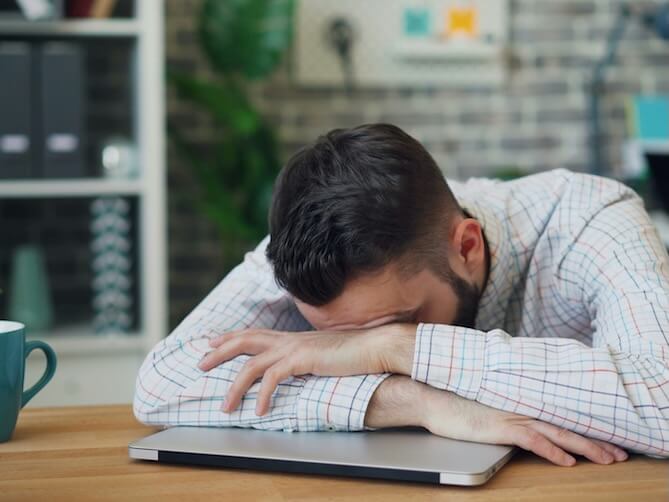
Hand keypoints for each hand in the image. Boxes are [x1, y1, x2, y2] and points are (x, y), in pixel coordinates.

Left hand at [198, 324, 415, 415]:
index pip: (255, 333)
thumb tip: (299, 367)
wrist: (374, 347)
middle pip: (244, 340)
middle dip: (219, 352)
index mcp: (293, 337)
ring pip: (251, 363)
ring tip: (226, 406)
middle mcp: (289, 339)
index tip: (212, 343)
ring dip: (235, 386)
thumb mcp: (324, 354)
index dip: (231, 337)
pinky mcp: (302, 360)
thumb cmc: (354, 352)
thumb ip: (307, 358)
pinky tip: (260, 410)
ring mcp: (294, 348)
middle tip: (200, 363)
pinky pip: (273, 378)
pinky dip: (263, 395)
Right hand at [419, 384, 627, 465]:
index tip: (605, 439)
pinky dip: (551, 451)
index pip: (559, 416)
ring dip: (584, 446)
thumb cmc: (456, 401)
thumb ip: (506, 407)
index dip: (584, 428)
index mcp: (520, 402)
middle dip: (595, 440)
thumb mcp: (486, 403)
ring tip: (607, 459)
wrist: (434, 397)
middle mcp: (521, 407)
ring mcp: (512, 416)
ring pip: (557, 432)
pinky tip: (567, 461)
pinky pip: (533, 440)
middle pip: (566, 425)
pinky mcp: (500, 427)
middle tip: (618, 454)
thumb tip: (518, 415)